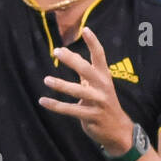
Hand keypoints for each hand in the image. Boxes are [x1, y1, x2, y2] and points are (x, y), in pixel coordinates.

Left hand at [38, 26, 135, 154]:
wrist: (118, 130)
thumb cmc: (105, 104)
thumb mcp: (98, 86)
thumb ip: (85, 71)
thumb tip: (70, 54)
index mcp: (105, 77)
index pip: (100, 56)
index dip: (93, 42)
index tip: (85, 29)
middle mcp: (103, 87)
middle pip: (87, 70)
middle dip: (72, 60)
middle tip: (57, 51)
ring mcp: (98, 102)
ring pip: (78, 91)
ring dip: (61, 85)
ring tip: (47, 79)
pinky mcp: (91, 116)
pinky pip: (70, 110)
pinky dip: (55, 106)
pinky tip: (43, 101)